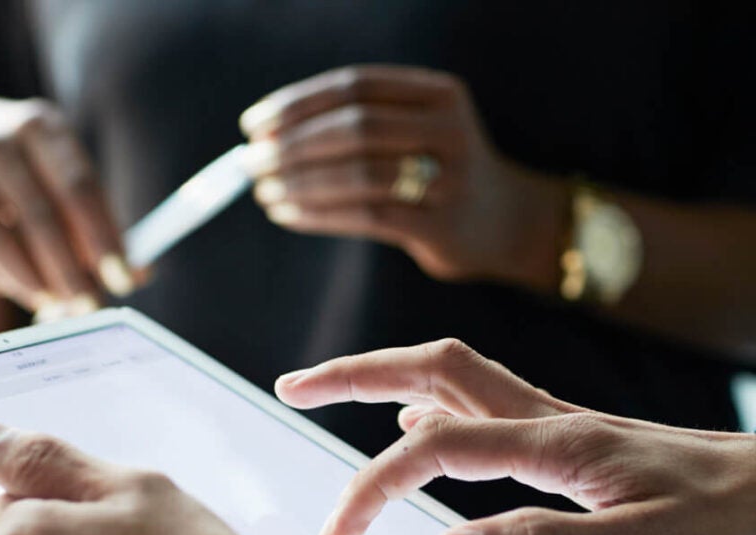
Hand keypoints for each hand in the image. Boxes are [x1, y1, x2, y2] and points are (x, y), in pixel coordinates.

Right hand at [0, 97, 140, 313]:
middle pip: (37, 214)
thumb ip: (102, 226)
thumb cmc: (29, 173)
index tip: (121, 280)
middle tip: (87, 306)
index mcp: (41, 126)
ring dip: (27, 279)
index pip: (78, 186)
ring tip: (51, 303)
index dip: (102, 239)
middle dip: (67, 270)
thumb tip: (139, 275)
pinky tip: (11, 286)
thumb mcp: (67, 181)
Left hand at [240, 66, 562, 287]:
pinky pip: (365, 217)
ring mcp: (448, 179)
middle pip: (354, 128)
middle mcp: (448, 128)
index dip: (298, 104)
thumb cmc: (438, 175)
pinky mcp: (439, 226)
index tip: (254, 124)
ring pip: (357, 174)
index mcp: (438, 93)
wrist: (505, 224)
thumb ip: (362, 124)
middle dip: (292, 145)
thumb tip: (270, 136)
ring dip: (299, 183)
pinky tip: (287, 214)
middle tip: (250, 163)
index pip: (355, 86)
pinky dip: (318, 214)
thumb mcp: (416, 132)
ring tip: (263, 191)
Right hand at [276, 339, 755, 534]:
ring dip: (384, 377)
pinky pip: (482, 403)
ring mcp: (558, 423)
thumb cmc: (725, 523)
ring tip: (331, 392)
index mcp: (553, 442)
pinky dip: (431, 404)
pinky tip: (419, 424)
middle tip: (291, 385)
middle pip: (429, 367)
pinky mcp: (570, 439)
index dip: (371, 487)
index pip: (431, 447)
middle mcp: (547, 417)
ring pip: (452, 377)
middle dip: (352, 373)